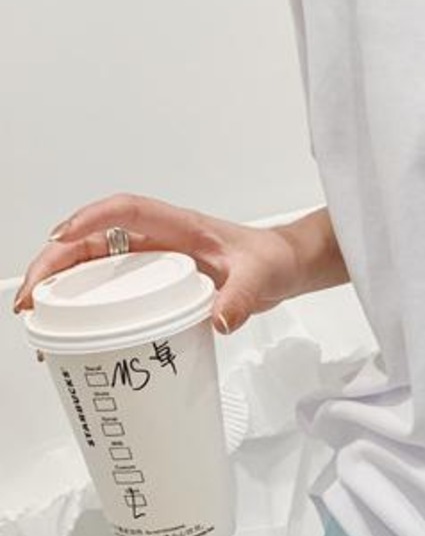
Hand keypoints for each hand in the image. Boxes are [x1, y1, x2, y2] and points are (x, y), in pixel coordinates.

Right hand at [11, 192, 302, 334]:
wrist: (283, 267)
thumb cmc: (271, 261)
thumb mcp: (262, 278)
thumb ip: (243, 297)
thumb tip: (221, 320)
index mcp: (179, 226)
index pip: (126, 210)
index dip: (90, 219)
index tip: (62, 239)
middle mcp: (158, 238)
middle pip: (92, 238)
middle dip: (55, 261)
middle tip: (29, 296)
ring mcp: (151, 259)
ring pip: (91, 261)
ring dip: (59, 282)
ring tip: (33, 312)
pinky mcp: (152, 281)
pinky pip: (107, 284)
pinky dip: (81, 301)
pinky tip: (65, 326)